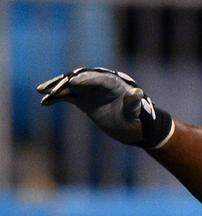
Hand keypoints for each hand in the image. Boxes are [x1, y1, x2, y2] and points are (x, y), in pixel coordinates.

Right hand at [37, 67, 173, 147]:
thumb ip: (134, 103)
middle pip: (78, 78)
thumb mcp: (136, 114)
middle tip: (51, 88)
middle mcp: (98, 83)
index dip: (84, 79)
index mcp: (112, 83)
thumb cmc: (139, 120)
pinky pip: (67, 96)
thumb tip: (137, 93)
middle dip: (64, 82)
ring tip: (41, 92)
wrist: (134, 128)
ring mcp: (90, 91)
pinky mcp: (84, 100)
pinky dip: (56, 98)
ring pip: (69, 86)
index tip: (71, 83)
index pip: (95, 78)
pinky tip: (45, 102)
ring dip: (56, 88)